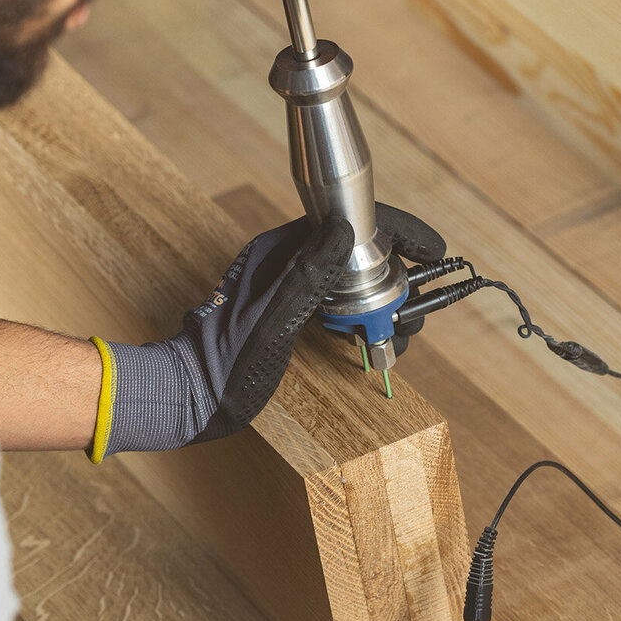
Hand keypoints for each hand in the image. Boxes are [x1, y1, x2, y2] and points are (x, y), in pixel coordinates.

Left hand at [92, 205, 444, 457]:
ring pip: (353, 283)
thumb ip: (309, 273)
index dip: (395, 231)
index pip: (346, 221)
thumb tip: (346, 227)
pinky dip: (362, 322)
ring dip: (382, 306)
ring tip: (398, 336)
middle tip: (412, 313)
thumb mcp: (273, 319)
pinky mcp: (292, 316)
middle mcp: (287, 264)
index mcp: (279, 252)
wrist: (190, 399)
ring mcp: (290, 290)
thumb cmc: (223, 364)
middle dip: (395, 280)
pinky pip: (339, 308)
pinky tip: (375, 343)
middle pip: (357, 253)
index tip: (430, 249)